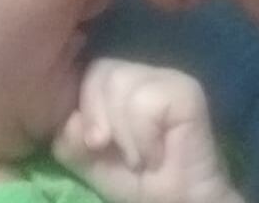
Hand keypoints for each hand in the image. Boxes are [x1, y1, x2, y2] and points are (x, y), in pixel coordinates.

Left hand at [54, 59, 243, 202]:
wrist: (175, 201)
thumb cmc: (134, 178)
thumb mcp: (89, 157)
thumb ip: (71, 136)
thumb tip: (73, 120)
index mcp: (120, 81)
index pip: (90, 69)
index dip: (85, 104)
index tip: (93, 143)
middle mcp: (144, 72)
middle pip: (102, 70)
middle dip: (98, 116)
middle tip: (114, 150)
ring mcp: (167, 77)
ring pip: (120, 82)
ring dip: (124, 133)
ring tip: (139, 157)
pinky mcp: (187, 91)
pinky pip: (145, 101)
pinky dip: (144, 137)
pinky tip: (157, 154)